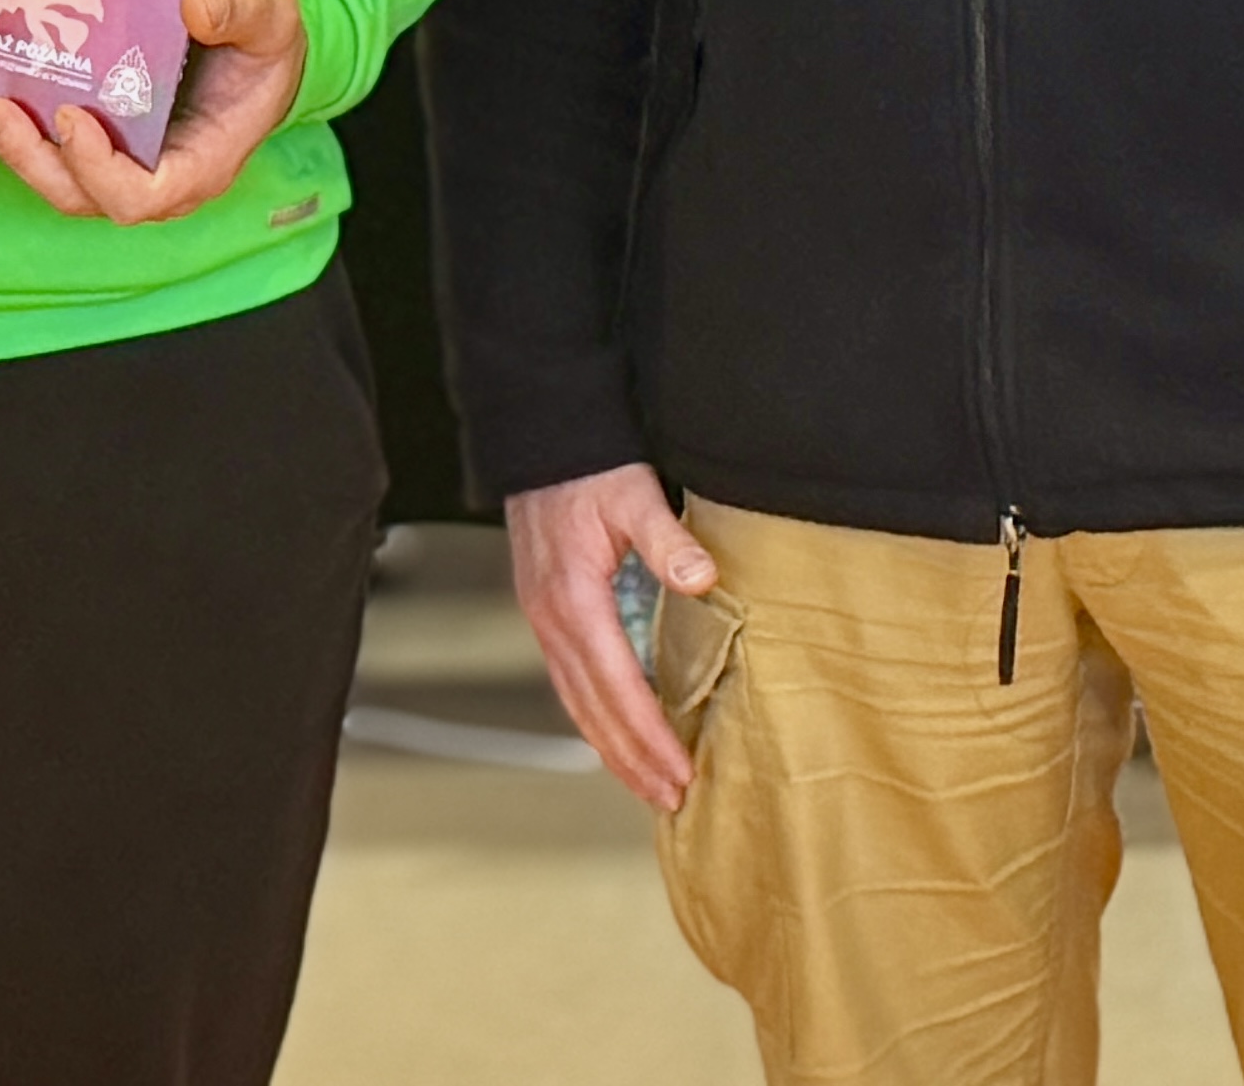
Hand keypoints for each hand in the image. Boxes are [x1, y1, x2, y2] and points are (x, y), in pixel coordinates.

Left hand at [0, 0, 305, 223]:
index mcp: (202, 161)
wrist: (260, 47)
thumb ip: (240, 10)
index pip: (142, 197)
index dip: (99, 170)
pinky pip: (61, 154)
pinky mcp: (109, 141)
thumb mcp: (269, 16)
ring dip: (20, 151)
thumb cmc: (266, 42)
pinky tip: (0, 92)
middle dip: (35, 162)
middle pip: (87, 199)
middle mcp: (161, 176)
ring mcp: (130, 163)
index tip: (73, 117)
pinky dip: (28, 132)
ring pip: (65, 183)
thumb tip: (195, 5)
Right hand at [508, 465, 719, 813]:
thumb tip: (702, 579)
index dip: (649, 735)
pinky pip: (571, 681)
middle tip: (671, 800)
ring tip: (647, 785)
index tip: (681, 773)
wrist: (542, 443)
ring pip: (576, 702)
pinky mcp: (547, 613)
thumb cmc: (587, 468)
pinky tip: (616, 733)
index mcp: (572, 599)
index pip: (616, 686)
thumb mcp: (632, 493)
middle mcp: (550, 619)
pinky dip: (596, 717)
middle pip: (591, 709)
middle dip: (631, 760)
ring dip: (611, 748)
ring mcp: (543, 619)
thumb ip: (666, 539)